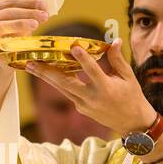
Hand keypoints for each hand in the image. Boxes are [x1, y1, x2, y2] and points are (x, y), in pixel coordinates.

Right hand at [0, 0, 48, 64]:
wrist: (7, 55)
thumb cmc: (16, 33)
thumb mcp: (23, 21)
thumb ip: (32, 13)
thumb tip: (45, 6)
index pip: (10, 2)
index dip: (27, 2)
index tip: (43, 5)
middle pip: (6, 13)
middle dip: (27, 13)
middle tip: (44, 16)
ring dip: (18, 24)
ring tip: (35, 24)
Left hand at [26, 39, 155, 137]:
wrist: (132, 123)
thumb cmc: (132, 97)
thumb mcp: (128, 77)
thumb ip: (118, 59)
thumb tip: (113, 40)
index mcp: (106, 88)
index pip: (92, 71)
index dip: (83, 59)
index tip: (73, 46)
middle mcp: (92, 98)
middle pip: (66, 83)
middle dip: (46, 72)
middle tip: (31, 61)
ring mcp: (84, 105)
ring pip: (62, 88)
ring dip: (45, 77)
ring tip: (30, 66)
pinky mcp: (80, 108)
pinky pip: (67, 92)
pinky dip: (57, 82)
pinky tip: (46, 72)